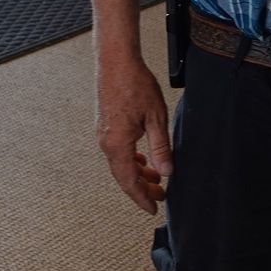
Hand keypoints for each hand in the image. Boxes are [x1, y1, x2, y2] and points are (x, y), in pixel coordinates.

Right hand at [96, 57, 172, 213]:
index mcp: (117, 144)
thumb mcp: (156, 118)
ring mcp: (103, 134)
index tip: (154, 209)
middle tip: (160, 196)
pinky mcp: (105, 126)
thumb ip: (161, 148)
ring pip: (121, 163)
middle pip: (124, 176)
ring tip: (156, 178)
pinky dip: (131, 159)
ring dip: (138, 173)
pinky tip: (143, 158)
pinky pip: (118, 151)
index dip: (142, 197)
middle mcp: (106, 142)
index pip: (129, 181)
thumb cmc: (135, 84)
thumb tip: (166, 172)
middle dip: (142, 188)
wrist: (116, 62)